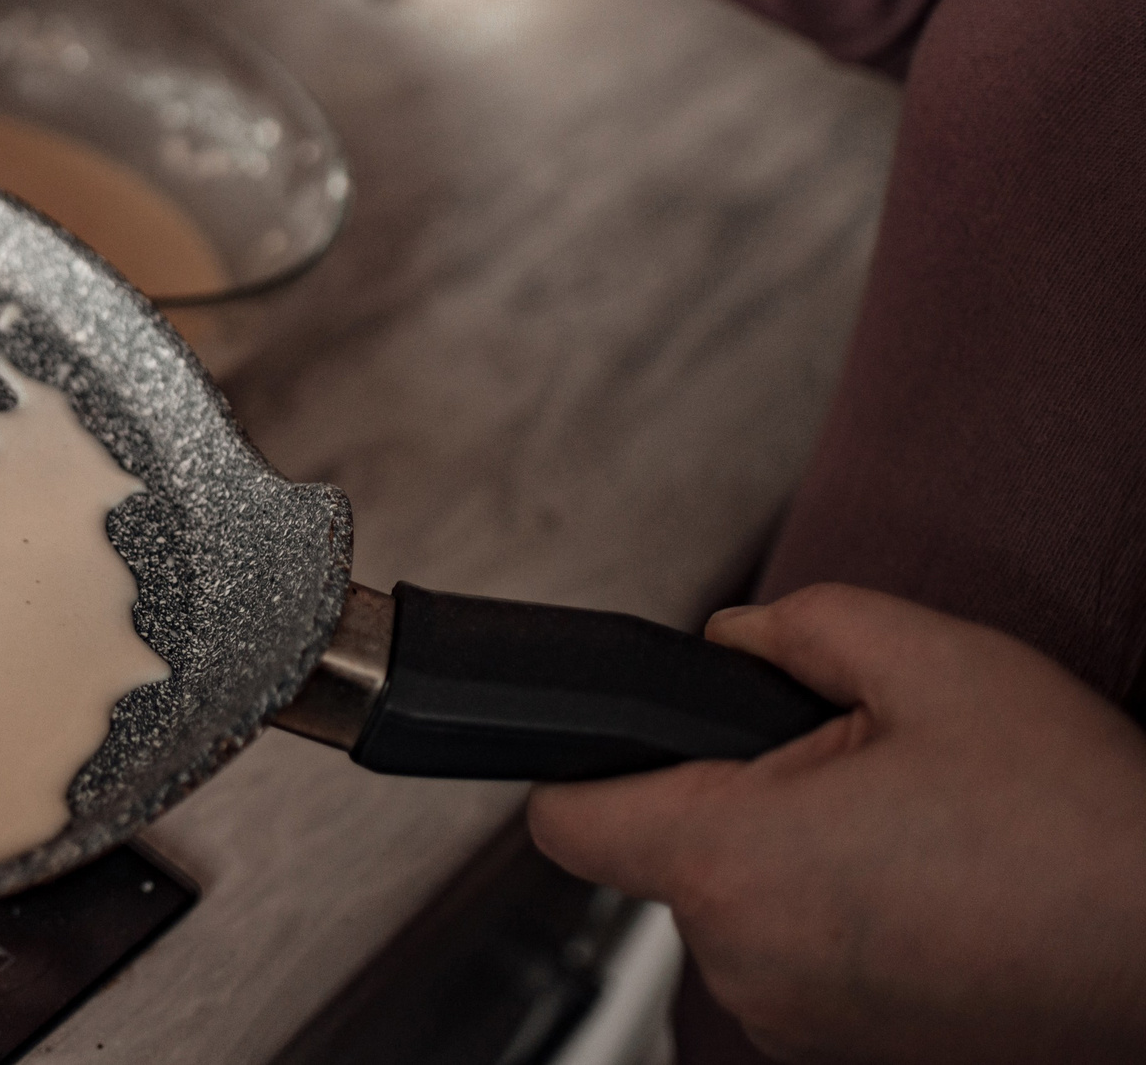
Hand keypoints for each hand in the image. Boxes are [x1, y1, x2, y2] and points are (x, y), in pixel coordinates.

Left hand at [527, 585, 1145, 1062]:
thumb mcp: (932, 660)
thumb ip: (795, 625)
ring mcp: (799, 1022)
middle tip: (853, 762)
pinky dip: (842, 913)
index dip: (584, 763)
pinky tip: (931, 883)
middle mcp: (746, 965)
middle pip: (666, 851)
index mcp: (733, 864)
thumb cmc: (1078, 822)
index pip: (568, 820)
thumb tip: (730, 637)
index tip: (628, 738)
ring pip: (740, 903)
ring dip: (797, 855)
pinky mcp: (853, 1049)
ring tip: (915, 827)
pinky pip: (800, 955)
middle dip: (736, 792)